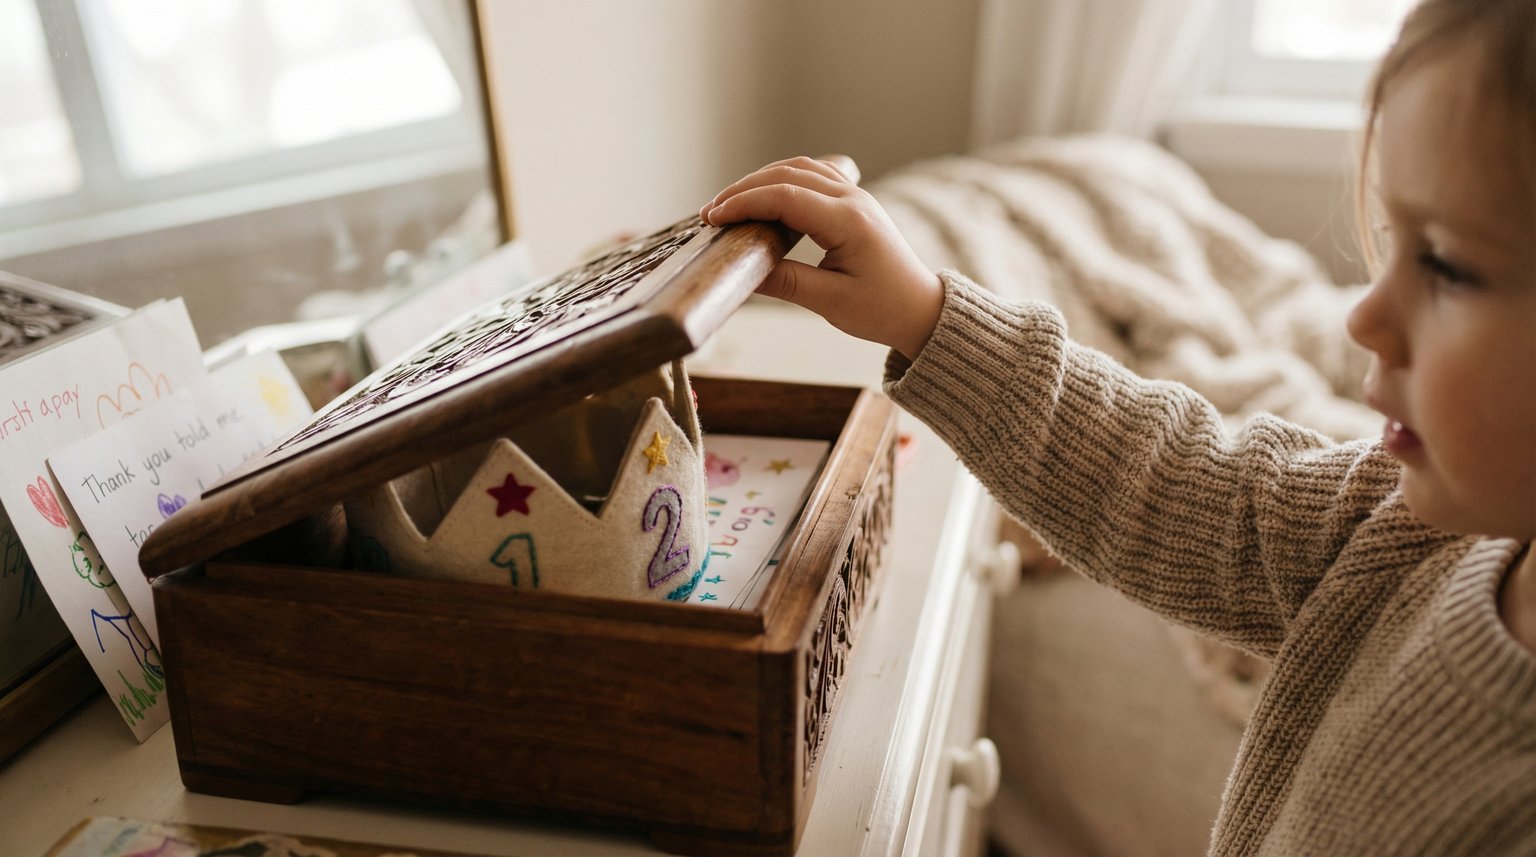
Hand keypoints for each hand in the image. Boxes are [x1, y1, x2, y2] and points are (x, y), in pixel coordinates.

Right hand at [701, 156, 943, 360]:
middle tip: (712, 212)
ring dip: (761, 180)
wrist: (921, 309)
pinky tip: (763, 194)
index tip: (714, 218)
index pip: (785, 197)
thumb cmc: (883, 309)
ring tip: (730, 203)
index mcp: (849, 222)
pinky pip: (813, 174)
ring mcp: (856, 196)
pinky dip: (782, 179)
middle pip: (788, 174)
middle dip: (745, 189)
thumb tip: (743, 271)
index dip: (745, 203)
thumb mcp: (831, 302)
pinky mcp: (854, 201)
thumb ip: (786, 283)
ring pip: (800, 168)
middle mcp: (854, 200)